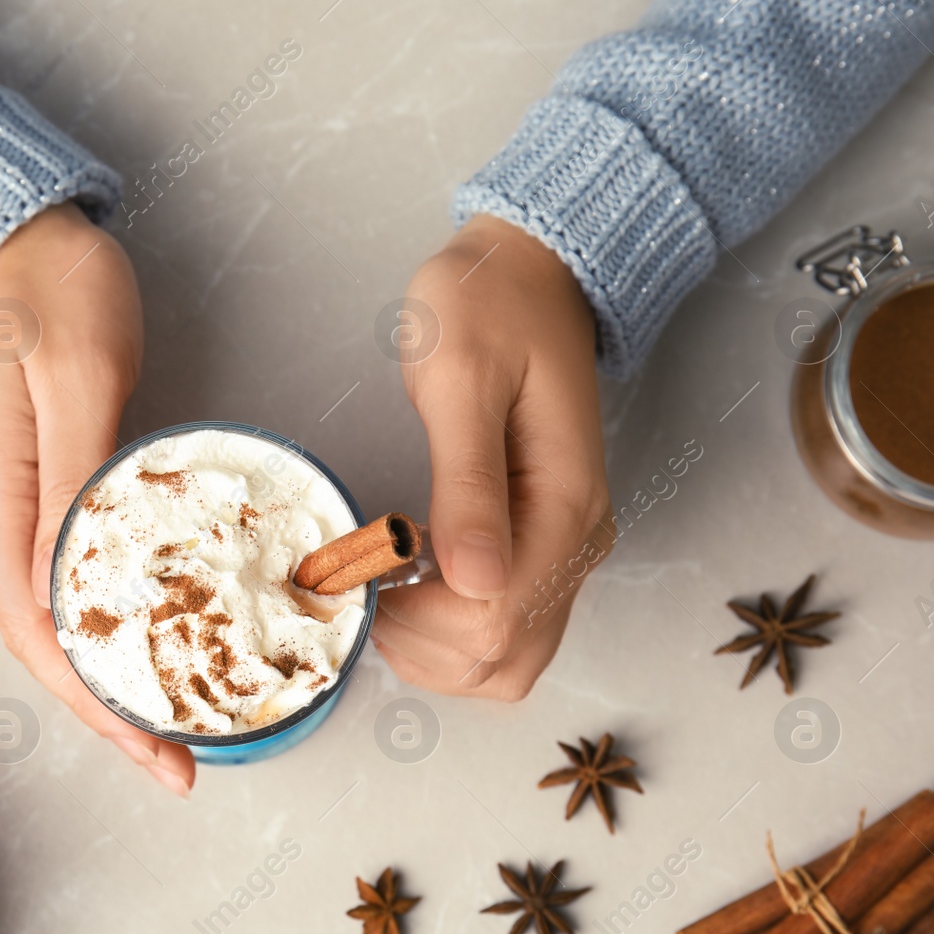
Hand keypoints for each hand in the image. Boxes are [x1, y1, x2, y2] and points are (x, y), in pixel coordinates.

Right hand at [0, 203, 193, 795]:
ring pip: (43, 626)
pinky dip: (95, 633)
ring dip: (101, 682)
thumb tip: (79, 580)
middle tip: (179, 762)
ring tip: (168, 727)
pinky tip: (136, 651)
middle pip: (36, 647)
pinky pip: (51, 589)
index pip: (36, 634)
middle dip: (105, 712)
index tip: (158, 751)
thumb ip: (81, 475)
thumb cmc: (48, 290)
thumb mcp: (80, 371)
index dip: (96, 703)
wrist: (6, 241)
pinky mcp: (14, 498)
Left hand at [372, 215, 613, 699]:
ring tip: (376, 588)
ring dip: (430, 651)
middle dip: (416, 642)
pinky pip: (503, 631)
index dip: (415, 617)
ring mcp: (563, 552)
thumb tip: (473, 580)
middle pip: (502, 658)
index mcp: (565, 504)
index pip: (496, 618)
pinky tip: (404, 593)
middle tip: (357, 581)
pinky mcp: (541, 549)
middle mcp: (577, 544)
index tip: (356, 568)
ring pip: (504, 661)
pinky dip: (447, 637)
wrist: (529, 271)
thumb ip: (467, 479)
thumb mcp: (460, 376)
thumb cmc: (487, 307)